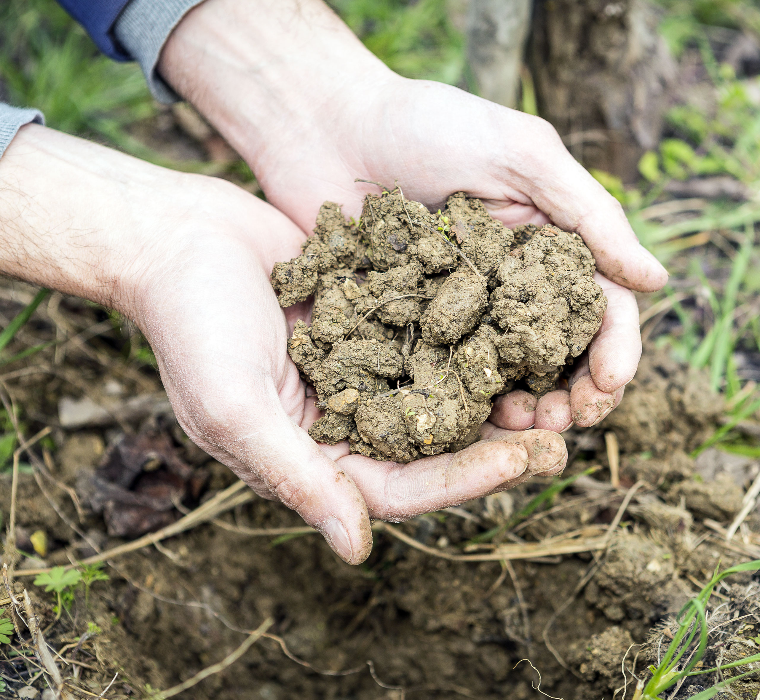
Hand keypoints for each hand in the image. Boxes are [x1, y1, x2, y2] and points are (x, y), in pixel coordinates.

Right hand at [0, 124, 566, 564]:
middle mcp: (344, 415)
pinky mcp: (369, 314)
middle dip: (494, 442)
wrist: (176, 239)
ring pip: (440, 388)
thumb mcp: (236, 411)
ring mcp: (360, 363)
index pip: (399, 487)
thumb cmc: (190, 327)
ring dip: (495, 390)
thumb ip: (297, 478)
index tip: (521, 459)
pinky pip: (427, 331)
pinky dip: (468, 332)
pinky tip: (516, 320)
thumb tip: (356, 550)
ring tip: (556, 382)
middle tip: (561, 434)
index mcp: (314, 453)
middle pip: (431, 444)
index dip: (461, 480)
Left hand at [160, 0, 667, 431]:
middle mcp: (510, 283)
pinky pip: (446, 372)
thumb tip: (656, 281)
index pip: (600, 306)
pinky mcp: (411, 323)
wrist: (328, 130)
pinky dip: (464, 400)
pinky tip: (467, 419)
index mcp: (548, 243)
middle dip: (574, 392)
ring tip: (522, 428)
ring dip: (525, 407)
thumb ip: (589, 214)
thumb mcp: (521, 154)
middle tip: (567, 422)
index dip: (613, 349)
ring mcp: (460, 308)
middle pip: (559, 351)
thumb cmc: (427, 125)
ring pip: (507, 373)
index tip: (608, 384)